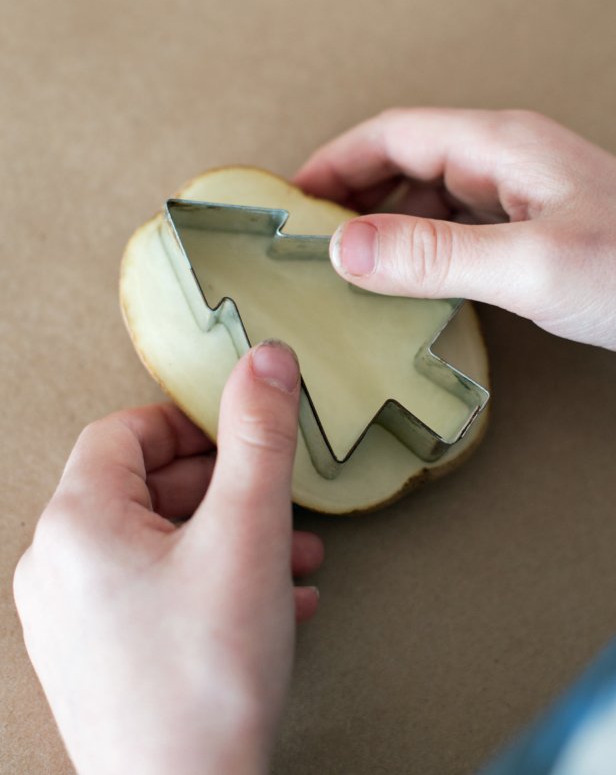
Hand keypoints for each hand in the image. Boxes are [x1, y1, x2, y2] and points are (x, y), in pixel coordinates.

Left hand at [14, 341, 322, 774]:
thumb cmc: (207, 676)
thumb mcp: (248, 533)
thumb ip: (259, 437)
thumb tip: (265, 359)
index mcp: (77, 524)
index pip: (124, 433)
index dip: (187, 425)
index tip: (239, 437)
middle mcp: (59, 568)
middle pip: (145, 490)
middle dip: (226, 490)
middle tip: (278, 505)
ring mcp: (74, 620)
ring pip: (159, 546)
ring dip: (230, 539)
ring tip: (293, 559)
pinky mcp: (99, 659)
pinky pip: (156, 595)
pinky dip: (213, 584)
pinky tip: (274, 605)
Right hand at [295, 108, 615, 349]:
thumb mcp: (529, 265)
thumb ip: (435, 255)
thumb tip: (346, 250)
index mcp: (500, 148)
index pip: (394, 136)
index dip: (336, 162)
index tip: (292, 197)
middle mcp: (506, 162)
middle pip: (405, 161)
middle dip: (351, 193)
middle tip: (309, 238)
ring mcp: (519, 196)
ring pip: (428, 196)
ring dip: (382, 223)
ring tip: (346, 264)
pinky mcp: (529, 230)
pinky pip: (454, 227)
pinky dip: (417, 247)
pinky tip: (407, 280)